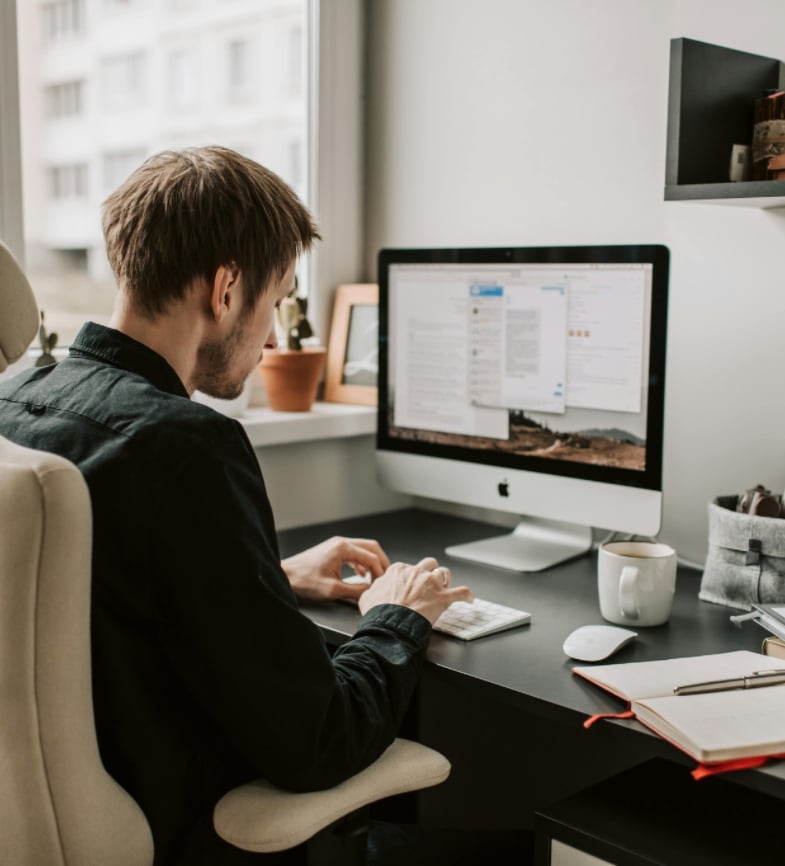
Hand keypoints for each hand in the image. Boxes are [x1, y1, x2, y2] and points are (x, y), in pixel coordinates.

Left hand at [281, 536, 390, 602]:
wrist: (285, 576)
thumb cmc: (304, 581)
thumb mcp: (333, 590)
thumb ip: (356, 590)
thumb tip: (371, 592)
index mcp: (343, 548)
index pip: (372, 557)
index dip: (380, 571)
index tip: (382, 585)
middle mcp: (341, 542)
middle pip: (371, 547)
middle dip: (381, 562)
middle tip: (386, 577)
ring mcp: (336, 545)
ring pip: (363, 549)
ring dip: (372, 562)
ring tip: (376, 577)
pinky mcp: (332, 550)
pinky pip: (354, 552)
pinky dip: (361, 562)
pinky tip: (361, 574)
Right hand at [358, 557, 472, 624]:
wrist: (389, 625)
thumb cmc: (378, 613)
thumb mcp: (368, 596)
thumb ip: (375, 588)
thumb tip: (375, 588)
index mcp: (399, 570)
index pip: (408, 567)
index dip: (411, 576)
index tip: (411, 584)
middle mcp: (417, 572)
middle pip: (429, 564)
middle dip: (430, 572)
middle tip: (429, 582)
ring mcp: (431, 584)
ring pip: (444, 573)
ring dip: (445, 580)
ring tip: (445, 588)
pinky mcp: (443, 598)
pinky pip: (462, 592)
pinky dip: (467, 595)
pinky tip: (469, 598)